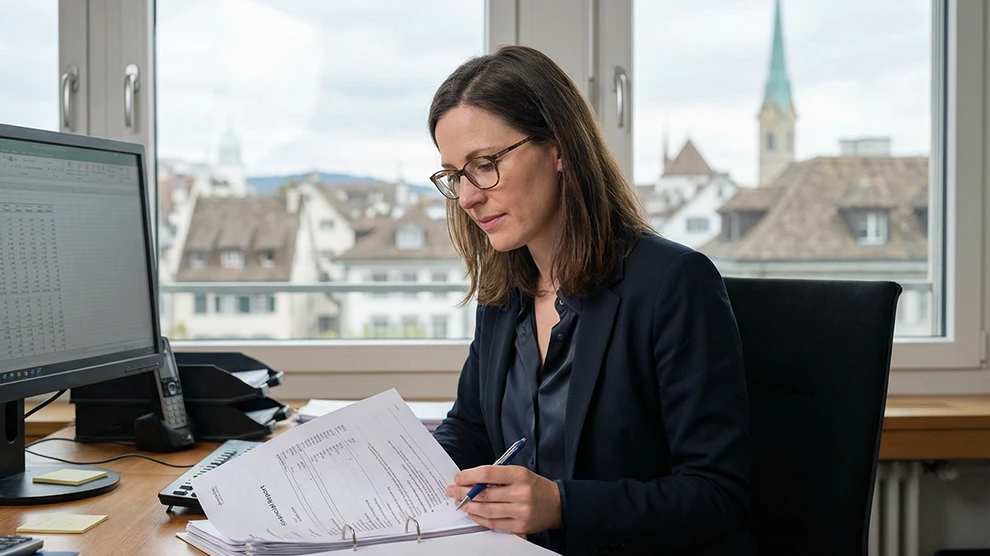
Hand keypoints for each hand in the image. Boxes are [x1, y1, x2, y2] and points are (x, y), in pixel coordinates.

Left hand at [446, 465, 561, 533]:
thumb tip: (471, 480)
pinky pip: (493, 523)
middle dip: (463, 492)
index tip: (458, 477)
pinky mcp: (519, 526)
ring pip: (487, 510)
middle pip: (484, 493)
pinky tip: (472, 512)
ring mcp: (520, 511)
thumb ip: (497, 476)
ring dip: (469, 506)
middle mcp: (520, 493)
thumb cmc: (534, 486)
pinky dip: (479, 518)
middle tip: (452, 490)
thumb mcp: (519, 473)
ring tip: (459, 502)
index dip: (469, 475)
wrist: (556, 504)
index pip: (489, 473)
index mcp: (520, 475)